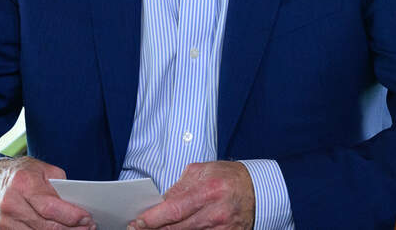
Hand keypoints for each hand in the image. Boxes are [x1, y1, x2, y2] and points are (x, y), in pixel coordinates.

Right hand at [0, 156, 95, 229]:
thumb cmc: (21, 174)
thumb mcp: (42, 169)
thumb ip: (60, 185)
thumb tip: (76, 204)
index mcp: (23, 184)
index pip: (50, 207)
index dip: (71, 216)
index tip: (87, 218)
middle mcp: (12, 204)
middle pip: (47, 226)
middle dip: (71, 229)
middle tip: (88, 227)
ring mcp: (6, 221)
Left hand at [132, 161, 254, 228]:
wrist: (257, 190)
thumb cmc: (229, 177)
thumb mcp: (203, 171)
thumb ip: (180, 186)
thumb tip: (161, 202)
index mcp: (208, 191)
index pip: (173, 210)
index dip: (152, 219)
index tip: (137, 222)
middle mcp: (215, 213)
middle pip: (177, 228)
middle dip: (155, 229)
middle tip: (137, 228)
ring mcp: (222, 229)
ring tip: (157, 228)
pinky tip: (177, 229)